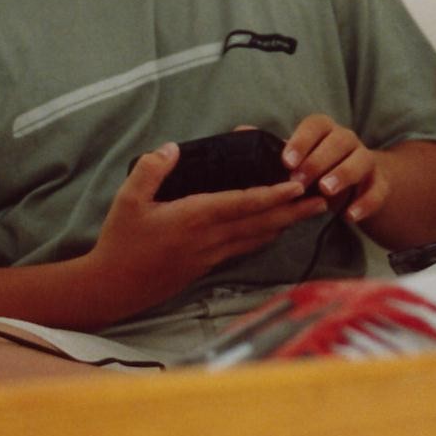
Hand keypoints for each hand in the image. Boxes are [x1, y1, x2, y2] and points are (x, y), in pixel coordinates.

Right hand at [86, 143, 328, 312]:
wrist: (113, 287)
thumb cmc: (120, 241)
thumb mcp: (126, 199)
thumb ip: (151, 170)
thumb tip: (171, 147)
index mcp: (194, 217)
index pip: (243, 204)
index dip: (273, 195)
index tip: (297, 185)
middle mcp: (209, 238)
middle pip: (261, 223)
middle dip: (293, 211)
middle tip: (322, 201)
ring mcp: (210, 255)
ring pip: (256, 238)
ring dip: (284, 225)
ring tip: (307, 213)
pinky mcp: (206, 266)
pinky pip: (243, 248)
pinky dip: (263, 237)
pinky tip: (272, 232)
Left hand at [283, 114, 388, 223]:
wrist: (353, 183)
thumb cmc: (314, 170)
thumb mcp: (297, 161)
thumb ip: (278, 155)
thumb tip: (248, 143)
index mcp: (325, 130)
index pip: (315, 125)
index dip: (301, 141)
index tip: (286, 162)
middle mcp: (348, 139)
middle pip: (339, 141)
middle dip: (317, 161)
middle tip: (299, 181)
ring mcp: (366, 159)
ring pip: (361, 160)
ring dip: (343, 174)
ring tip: (325, 190)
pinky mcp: (380, 182)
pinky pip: (378, 190)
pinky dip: (365, 203)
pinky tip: (350, 216)